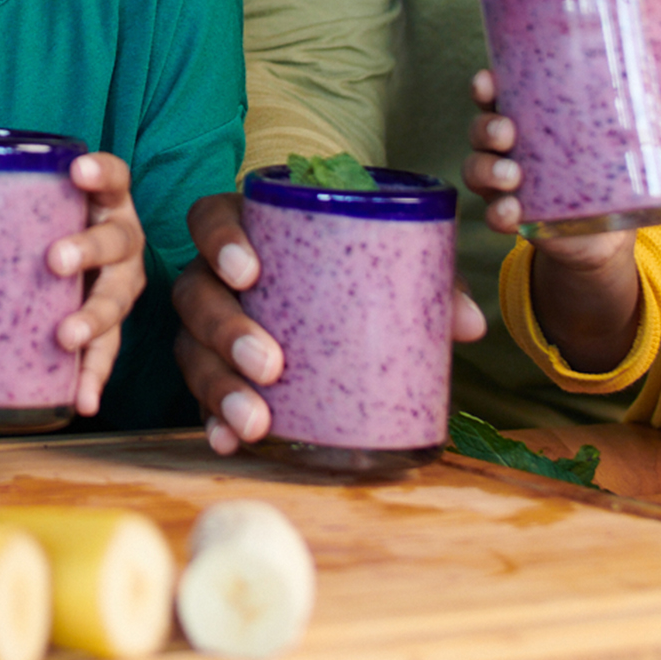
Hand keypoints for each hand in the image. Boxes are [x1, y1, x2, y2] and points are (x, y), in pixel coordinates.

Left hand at [0, 155, 145, 420]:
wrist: (71, 262)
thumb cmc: (26, 229)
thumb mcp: (22, 204)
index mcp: (101, 204)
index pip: (111, 177)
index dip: (99, 172)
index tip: (76, 171)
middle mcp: (118, 243)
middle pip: (115, 240)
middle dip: (87, 249)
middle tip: (54, 260)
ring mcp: (116, 286)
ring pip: (113, 300)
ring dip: (90, 319)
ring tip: (63, 336)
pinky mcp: (106, 329)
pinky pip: (102, 356)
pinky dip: (91, 378)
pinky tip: (81, 401)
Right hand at [173, 189, 488, 456]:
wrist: (347, 318)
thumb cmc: (359, 276)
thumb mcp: (391, 270)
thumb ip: (429, 284)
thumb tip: (469, 325)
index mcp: (250, 231)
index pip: (210, 218)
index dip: (220, 240)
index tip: (250, 270)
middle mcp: (216, 278)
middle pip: (196, 293)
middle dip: (227, 329)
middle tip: (271, 363)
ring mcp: (208, 329)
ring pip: (191, 350)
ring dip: (218, 386)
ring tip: (256, 421)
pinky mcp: (214, 375)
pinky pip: (198, 399)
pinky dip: (212, 421)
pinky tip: (230, 442)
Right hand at [466, 68, 631, 269]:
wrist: (604, 234)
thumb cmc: (608, 173)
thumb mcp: (617, 142)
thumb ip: (630, 116)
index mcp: (528, 120)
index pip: (496, 96)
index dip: (484, 87)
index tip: (486, 81)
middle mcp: (508, 149)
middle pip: (480, 130)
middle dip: (487, 127)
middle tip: (507, 132)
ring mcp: (506, 184)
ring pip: (476, 169)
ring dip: (487, 169)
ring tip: (512, 176)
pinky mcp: (514, 218)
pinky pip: (492, 214)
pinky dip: (498, 212)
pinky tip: (512, 212)